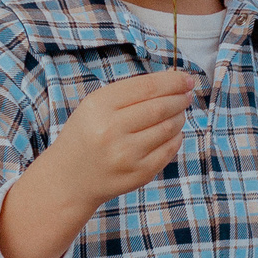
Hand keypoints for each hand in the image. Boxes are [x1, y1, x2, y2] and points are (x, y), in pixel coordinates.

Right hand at [0, 69, 194, 257]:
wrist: (70, 178)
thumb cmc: (87, 135)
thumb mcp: (96, 106)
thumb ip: (130, 92)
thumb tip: (173, 80)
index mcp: (100, 106)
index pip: (147, 87)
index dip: (173, 81)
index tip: (186, 79)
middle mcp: (112, 130)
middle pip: (161, 107)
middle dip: (180, 98)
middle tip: (187, 94)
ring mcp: (127, 154)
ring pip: (169, 128)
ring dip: (180, 117)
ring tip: (178, 112)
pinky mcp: (139, 173)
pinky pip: (169, 149)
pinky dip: (176, 137)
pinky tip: (172, 132)